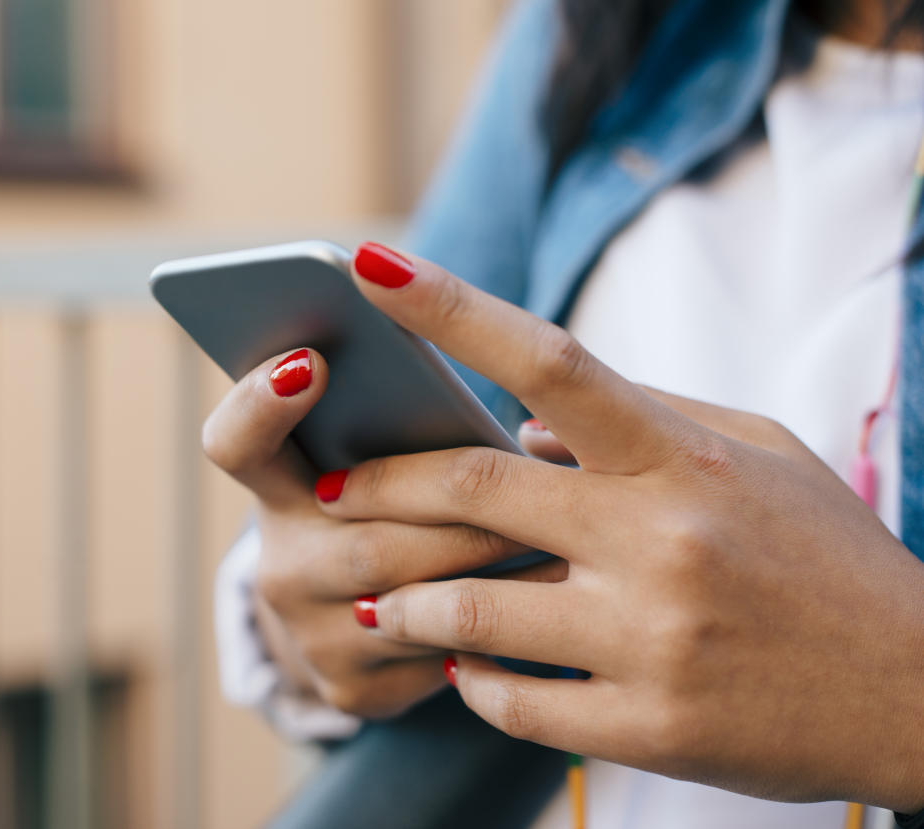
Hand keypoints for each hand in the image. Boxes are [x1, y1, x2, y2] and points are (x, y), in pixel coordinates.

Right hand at [202, 347, 559, 717]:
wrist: (353, 623)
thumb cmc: (391, 508)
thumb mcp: (375, 464)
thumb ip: (397, 423)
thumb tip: (473, 374)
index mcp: (278, 488)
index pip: (236, 444)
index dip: (260, 404)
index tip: (314, 361)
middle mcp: (282, 566)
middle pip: (366, 538)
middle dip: (454, 518)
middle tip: (523, 484)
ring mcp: (312, 634)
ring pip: (412, 602)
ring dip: (491, 570)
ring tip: (561, 538)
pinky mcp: (355, 686)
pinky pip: (438, 654)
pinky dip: (500, 626)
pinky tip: (552, 608)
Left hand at [319, 242, 923, 810]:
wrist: (919, 692)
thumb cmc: (829, 556)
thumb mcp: (760, 455)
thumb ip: (647, 417)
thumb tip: (527, 415)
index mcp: (682, 458)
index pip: (548, 360)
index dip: (448, 308)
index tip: (369, 267)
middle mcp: (660, 541)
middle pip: (473, 486)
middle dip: (378, 484)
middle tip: (328, 489)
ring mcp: (651, 640)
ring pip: (468, 610)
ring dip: (402, 602)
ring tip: (375, 598)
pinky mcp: (648, 728)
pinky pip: (512, 703)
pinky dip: (467, 682)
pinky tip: (459, 669)